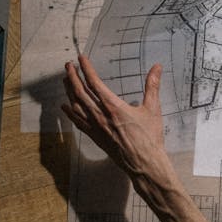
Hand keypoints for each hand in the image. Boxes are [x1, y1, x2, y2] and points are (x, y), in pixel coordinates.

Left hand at [62, 55, 168, 180]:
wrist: (144, 163)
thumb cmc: (149, 137)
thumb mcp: (153, 109)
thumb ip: (152, 86)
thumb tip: (157, 67)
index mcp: (113, 106)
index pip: (94, 83)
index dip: (86, 69)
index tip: (81, 58)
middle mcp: (100, 116)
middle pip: (80, 92)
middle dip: (72, 77)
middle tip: (67, 66)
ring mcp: (96, 127)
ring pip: (76, 106)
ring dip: (69, 91)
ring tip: (66, 80)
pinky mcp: (95, 137)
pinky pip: (78, 122)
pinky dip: (70, 112)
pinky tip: (65, 106)